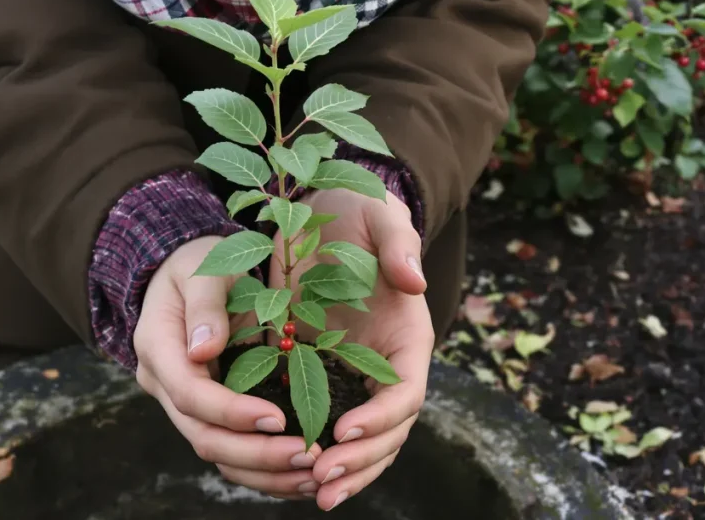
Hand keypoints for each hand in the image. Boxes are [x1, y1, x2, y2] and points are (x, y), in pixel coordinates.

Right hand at [134, 236, 322, 498]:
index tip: (279, 418)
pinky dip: (266, 468)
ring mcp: (183, 404)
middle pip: (204, 437)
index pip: (191, 395)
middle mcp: (164, 385)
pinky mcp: (206, 413)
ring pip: (218, 454)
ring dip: (265, 471)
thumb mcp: (202, 268)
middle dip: (256, 453)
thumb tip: (203, 352)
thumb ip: (204, 305)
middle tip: (307, 456)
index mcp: (158, 348)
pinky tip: (302, 472)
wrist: (187, 274)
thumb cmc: (198, 264)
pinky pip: (231, 452)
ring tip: (313, 472)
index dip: (232, 412)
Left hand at [268, 190, 433, 510]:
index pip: (406, 393)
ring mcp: (354, 375)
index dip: (382, 418)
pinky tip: (290, 474)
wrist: (324, 213)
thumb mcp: (379, 214)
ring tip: (311, 492)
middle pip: (387, 431)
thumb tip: (415, 279)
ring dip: (342, 472)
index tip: (345, 431)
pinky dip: (316, 453)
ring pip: (360, 440)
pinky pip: (325, 424)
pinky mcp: (320, 375)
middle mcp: (385, 365)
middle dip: (359, 461)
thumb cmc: (358, 211)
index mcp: (408, 338)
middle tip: (321, 479)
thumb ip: (399, 243)